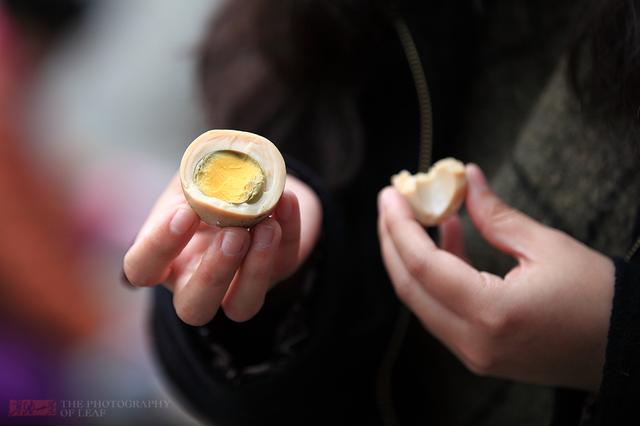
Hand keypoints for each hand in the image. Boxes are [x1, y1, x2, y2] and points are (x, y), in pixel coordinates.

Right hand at [124, 173, 321, 325]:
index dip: (159, 247)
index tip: (184, 213)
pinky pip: (284, 263)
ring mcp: (238, 284)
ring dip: (257, 268)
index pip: (143, 268)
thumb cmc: (211, 186)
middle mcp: (197, 281)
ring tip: (267, 225)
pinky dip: (289, 232)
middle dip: (215, 274)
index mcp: (166, 258)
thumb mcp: (195, 179)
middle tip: (233, 234)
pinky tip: (287, 200)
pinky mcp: (277, 272)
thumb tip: (212, 185)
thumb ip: (197, 182)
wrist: (255, 181)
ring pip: (243, 307)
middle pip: (194, 307)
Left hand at [377, 164, 613, 390]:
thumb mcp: (548, 247)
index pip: (423, 266)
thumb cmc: (599, 298)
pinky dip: (435, 276)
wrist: (628, 350)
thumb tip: (466, 177)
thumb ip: (496, 214)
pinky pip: (441, 311)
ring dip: (411, 257)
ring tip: (416, 214)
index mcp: (492, 313)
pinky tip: (447, 239)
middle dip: (393, 240)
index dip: (400, 226)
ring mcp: (473, 353)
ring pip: (421, 301)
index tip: (390, 194)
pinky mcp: (478, 354)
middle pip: (410, 287)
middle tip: (391, 202)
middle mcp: (473, 342)